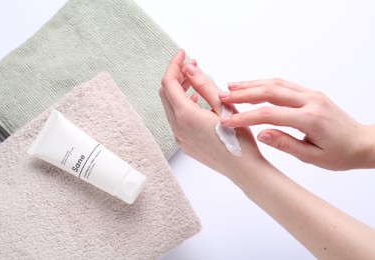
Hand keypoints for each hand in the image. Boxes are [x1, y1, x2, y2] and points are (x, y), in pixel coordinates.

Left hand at [159, 50, 265, 182]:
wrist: (242, 169)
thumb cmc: (238, 138)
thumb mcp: (223, 106)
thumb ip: (203, 85)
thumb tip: (188, 68)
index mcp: (185, 115)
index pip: (169, 83)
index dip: (174, 65)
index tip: (183, 54)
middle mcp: (177, 127)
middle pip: (166, 94)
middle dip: (176, 76)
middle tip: (192, 66)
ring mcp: (179, 137)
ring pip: (170, 107)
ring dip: (179, 91)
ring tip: (196, 81)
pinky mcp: (184, 144)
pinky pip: (176, 120)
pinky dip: (182, 106)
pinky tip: (197, 102)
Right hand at [219, 78, 374, 169]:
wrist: (362, 142)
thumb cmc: (340, 153)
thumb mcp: (313, 157)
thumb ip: (286, 144)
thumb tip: (261, 134)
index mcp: (310, 119)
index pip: (270, 114)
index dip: (245, 117)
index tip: (227, 120)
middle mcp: (310, 101)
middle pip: (270, 92)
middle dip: (243, 94)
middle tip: (221, 96)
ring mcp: (310, 94)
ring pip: (276, 84)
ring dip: (251, 85)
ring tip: (230, 87)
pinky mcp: (310, 93)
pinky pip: (284, 85)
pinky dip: (264, 84)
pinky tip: (251, 86)